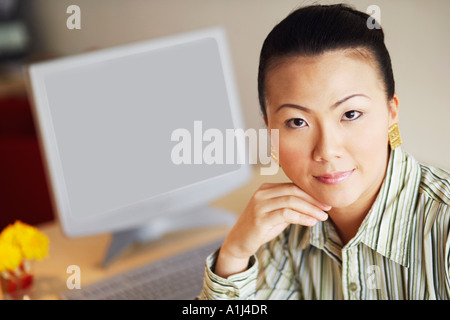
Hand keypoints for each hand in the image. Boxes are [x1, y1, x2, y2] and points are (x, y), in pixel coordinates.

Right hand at [214, 182, 330, 277]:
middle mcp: (261, 194)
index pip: (293, 186)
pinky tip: (311, 222)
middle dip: (313, 200)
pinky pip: (285, 214)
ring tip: (323, 217)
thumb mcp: (277, 214)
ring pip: (291, 201)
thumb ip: (290, 206)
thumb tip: (314, 204)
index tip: (325, 202)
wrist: (239, 242)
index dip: (311, 193)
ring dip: (310, 209)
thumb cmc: (260, 228)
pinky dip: (301, 217)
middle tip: (328, 208)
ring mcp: (259, 205)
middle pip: (293, 191)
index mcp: (266, 189)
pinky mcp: (260, 219)